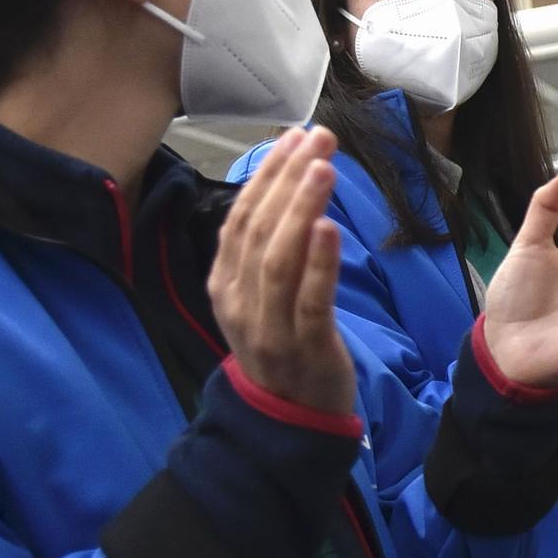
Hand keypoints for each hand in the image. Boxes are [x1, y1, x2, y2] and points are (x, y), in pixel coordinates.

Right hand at [209, 127, 355, 416]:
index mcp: (226, 284)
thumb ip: (269, 252)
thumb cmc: (284, 348)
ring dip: (301, 208)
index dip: (267, 176)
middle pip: (259, 230)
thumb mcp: (262, 298)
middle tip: (318, 138)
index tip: (294, 138)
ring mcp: (269, 327)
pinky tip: (330, 226)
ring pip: (280, 259)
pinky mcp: (306, 347)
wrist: (290, 420)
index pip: (242, 218)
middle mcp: (240, 302)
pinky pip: (311, 300)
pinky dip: (319, 262)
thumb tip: (289, 190)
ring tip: (323, 167)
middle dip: (288, 179)